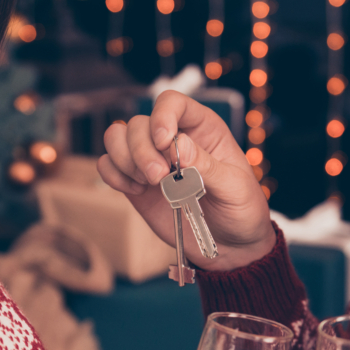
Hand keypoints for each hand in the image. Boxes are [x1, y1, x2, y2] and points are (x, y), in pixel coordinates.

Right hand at [98, 91, 275, 271]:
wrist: (231, 246)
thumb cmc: (241, 210)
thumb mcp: (235, 187)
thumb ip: (207, 166)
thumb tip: (177, 144)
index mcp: (202, 129)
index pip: (171, 103)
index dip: (162, 116)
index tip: (163, 142)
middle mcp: (172, 139)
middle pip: (138, 123)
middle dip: (141, 150)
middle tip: (158, 177)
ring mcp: (152, 161)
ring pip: (117, 138)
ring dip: (124, 159)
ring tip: (146, 183)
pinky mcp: (136, 184)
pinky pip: (108, 166)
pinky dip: (113, 175)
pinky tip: (135, 191)